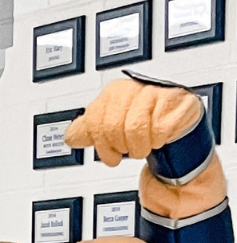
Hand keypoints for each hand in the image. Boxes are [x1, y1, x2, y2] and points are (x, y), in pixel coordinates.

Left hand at [64, 77, 202, 167]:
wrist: (174, 113)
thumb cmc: (143, 118)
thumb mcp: (111, 123)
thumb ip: (88, 130)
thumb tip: (70, 137)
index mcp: (112, 93)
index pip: (95, 123)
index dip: (103, 146)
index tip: (111, 153)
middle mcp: (131, 89)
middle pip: (113, 129)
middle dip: (122, 146)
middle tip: (130, 147)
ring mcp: (153, 93)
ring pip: (135, 131)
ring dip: (140, 146)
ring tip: (144, 143)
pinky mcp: (173, 102)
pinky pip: (158, 131)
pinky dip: (158, 140)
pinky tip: (158, 136)